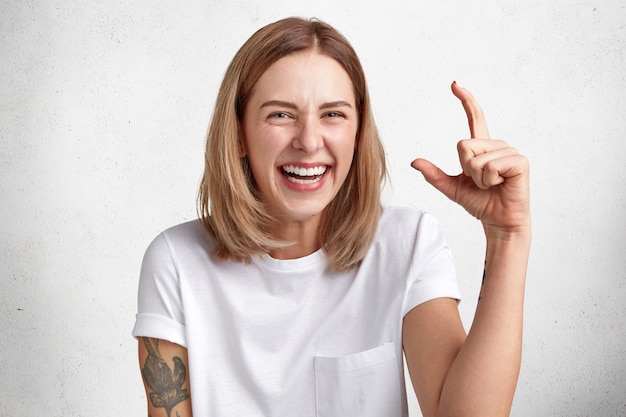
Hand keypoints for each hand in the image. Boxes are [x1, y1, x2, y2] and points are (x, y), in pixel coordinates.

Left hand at [411, 82, 529, 236]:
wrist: (498, 221)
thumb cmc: (480, 203)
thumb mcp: (452, 188)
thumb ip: (434, 175)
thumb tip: (414, 161)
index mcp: (482, 148)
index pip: (475, 118)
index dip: (466, 101)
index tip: (455, 84)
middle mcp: (496, 145)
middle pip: (463, 145)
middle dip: (466, 169)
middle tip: (480, 182)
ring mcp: (509, 152)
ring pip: (475, 157)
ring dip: (478, 178)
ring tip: (491, 185)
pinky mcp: (519, 162)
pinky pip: (491, 166)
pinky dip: (489, 180)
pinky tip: (500, 184)